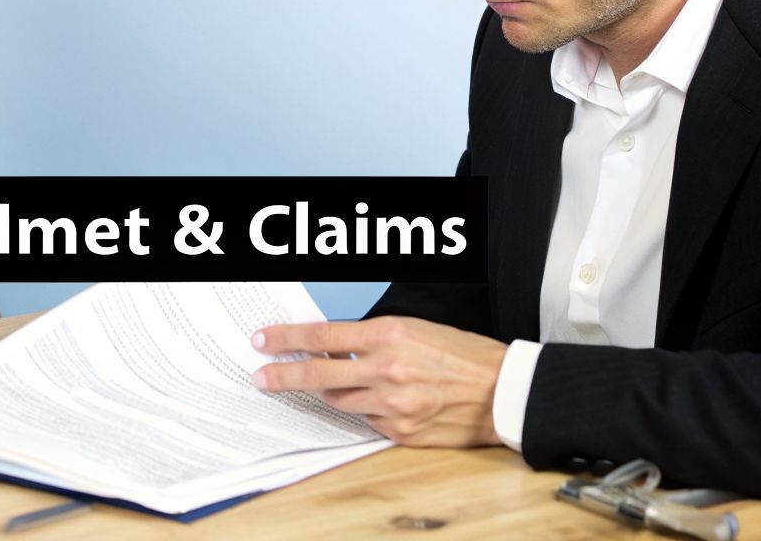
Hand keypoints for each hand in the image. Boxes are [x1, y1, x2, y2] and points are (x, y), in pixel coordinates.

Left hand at [251, 317, 507, 447]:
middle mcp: (387, 370)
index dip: (287, 338)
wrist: (502, 391)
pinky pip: (367, 421)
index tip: (263, 340)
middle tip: (259, 376)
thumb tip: (331, 344)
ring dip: (332, 391)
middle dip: (282, 375)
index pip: (322, 336)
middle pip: (318, 373)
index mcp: (389, 335)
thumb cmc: (462, 354)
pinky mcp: (400, 431)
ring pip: (340, 400)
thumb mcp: (415, 328)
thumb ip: (371, 337)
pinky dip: (366, 410)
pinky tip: (382, 401)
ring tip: (341, 383)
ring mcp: (393, 405)